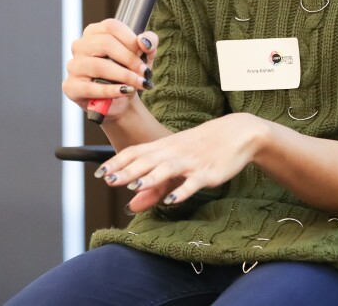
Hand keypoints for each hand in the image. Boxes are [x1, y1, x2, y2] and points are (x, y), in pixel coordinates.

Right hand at [62, 19, 155, 121]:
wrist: (121, 102)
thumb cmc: (130, 72)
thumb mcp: (145, 56)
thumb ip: (149, 43)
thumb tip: (143, 41)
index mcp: (95, 32)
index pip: (111, 26)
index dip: (130, 39)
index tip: (145, 53)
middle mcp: (80, 46)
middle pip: (105, 44)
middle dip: (129, 59)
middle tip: (145, 73)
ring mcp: (74, 66)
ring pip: (99, 66)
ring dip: (124, 76)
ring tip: (140, 83)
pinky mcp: (71, 87)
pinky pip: (91, 87)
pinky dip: (111, 90)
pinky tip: (125, 91)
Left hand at [96, 113, 268, 212]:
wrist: (237, 132)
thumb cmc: (202, 148)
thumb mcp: (177, 163)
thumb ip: (153, 187)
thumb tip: (130, 205)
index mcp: (164, 147)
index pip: (136, 152)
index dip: (117, 162)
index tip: (99, 173)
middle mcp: (174, 152)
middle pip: (147, 160)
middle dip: (127, 170)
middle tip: (108, 180)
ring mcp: (191, 162)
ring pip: (168, 168)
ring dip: (151, 177)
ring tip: (135, 187)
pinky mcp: (208, 172)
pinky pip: (193, 182)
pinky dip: (183, 190)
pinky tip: (172, 200)